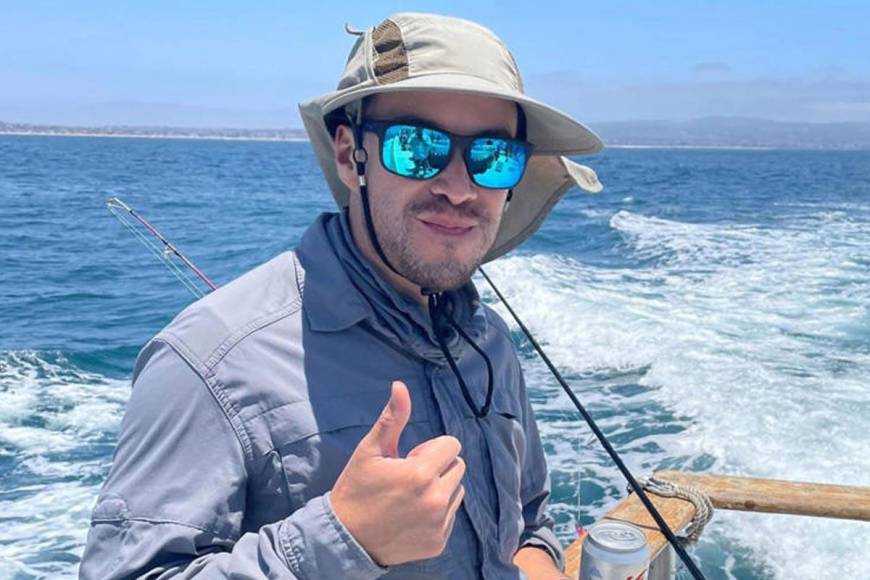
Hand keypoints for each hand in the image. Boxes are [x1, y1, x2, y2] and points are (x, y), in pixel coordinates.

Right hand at [330, 381, 465, 565]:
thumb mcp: (370, 450)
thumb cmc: (356, 489)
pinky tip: (411, 515)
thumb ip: (392, 419)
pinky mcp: (438, 543)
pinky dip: (437, 512)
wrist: (344, 538)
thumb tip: (400, 385)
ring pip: (457, 490)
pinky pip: (451, 515)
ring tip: (411, 496)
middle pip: (458, 466)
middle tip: (409, 477)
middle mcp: (435, 500)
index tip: (409, 458)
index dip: (430, 448)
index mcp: (420, 474)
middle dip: (438, 466)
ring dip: (441, 488)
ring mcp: (438, 524)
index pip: (451, 444)